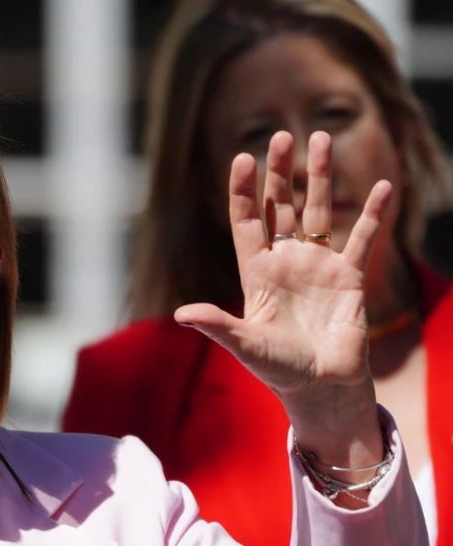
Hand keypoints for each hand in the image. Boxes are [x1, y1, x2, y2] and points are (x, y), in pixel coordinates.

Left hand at [174, 131, 389, 472]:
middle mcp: (286, 262)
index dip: (244, 191)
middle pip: (280, 206)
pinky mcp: (350, 277)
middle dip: (279, 172)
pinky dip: (374, 213)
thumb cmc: (278, 369)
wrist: (322, 389)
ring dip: (320, 176)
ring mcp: (318, 266)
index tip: (243, 158)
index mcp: (257, 273)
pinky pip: (363, 237)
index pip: (246, 222)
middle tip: (280, 136)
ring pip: (319, 211)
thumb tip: (181, 313)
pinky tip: (383, 185)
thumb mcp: (245, 344)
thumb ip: (217, 324)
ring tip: (319, 138)